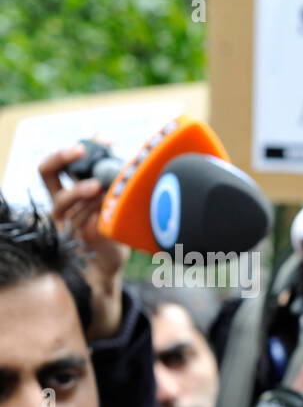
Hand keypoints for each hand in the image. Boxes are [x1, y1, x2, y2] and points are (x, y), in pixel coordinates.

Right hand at [38, 142, 131, 340]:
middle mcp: (62, 201)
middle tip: (84, 150)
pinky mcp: (71, 238)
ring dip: (80, 191)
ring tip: (97, 188)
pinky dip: (88, 217)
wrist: (109, 268)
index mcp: (73, 189)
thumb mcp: (119, 205)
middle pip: (48, 170)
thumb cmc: (115, 233)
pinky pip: (74, 223)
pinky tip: (103, 215)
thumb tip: (151, 165)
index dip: (81, 146)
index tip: (104, 138)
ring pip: (62, 198)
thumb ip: (123, 187)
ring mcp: (64, 220)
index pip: (66, 160)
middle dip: (64, 157)